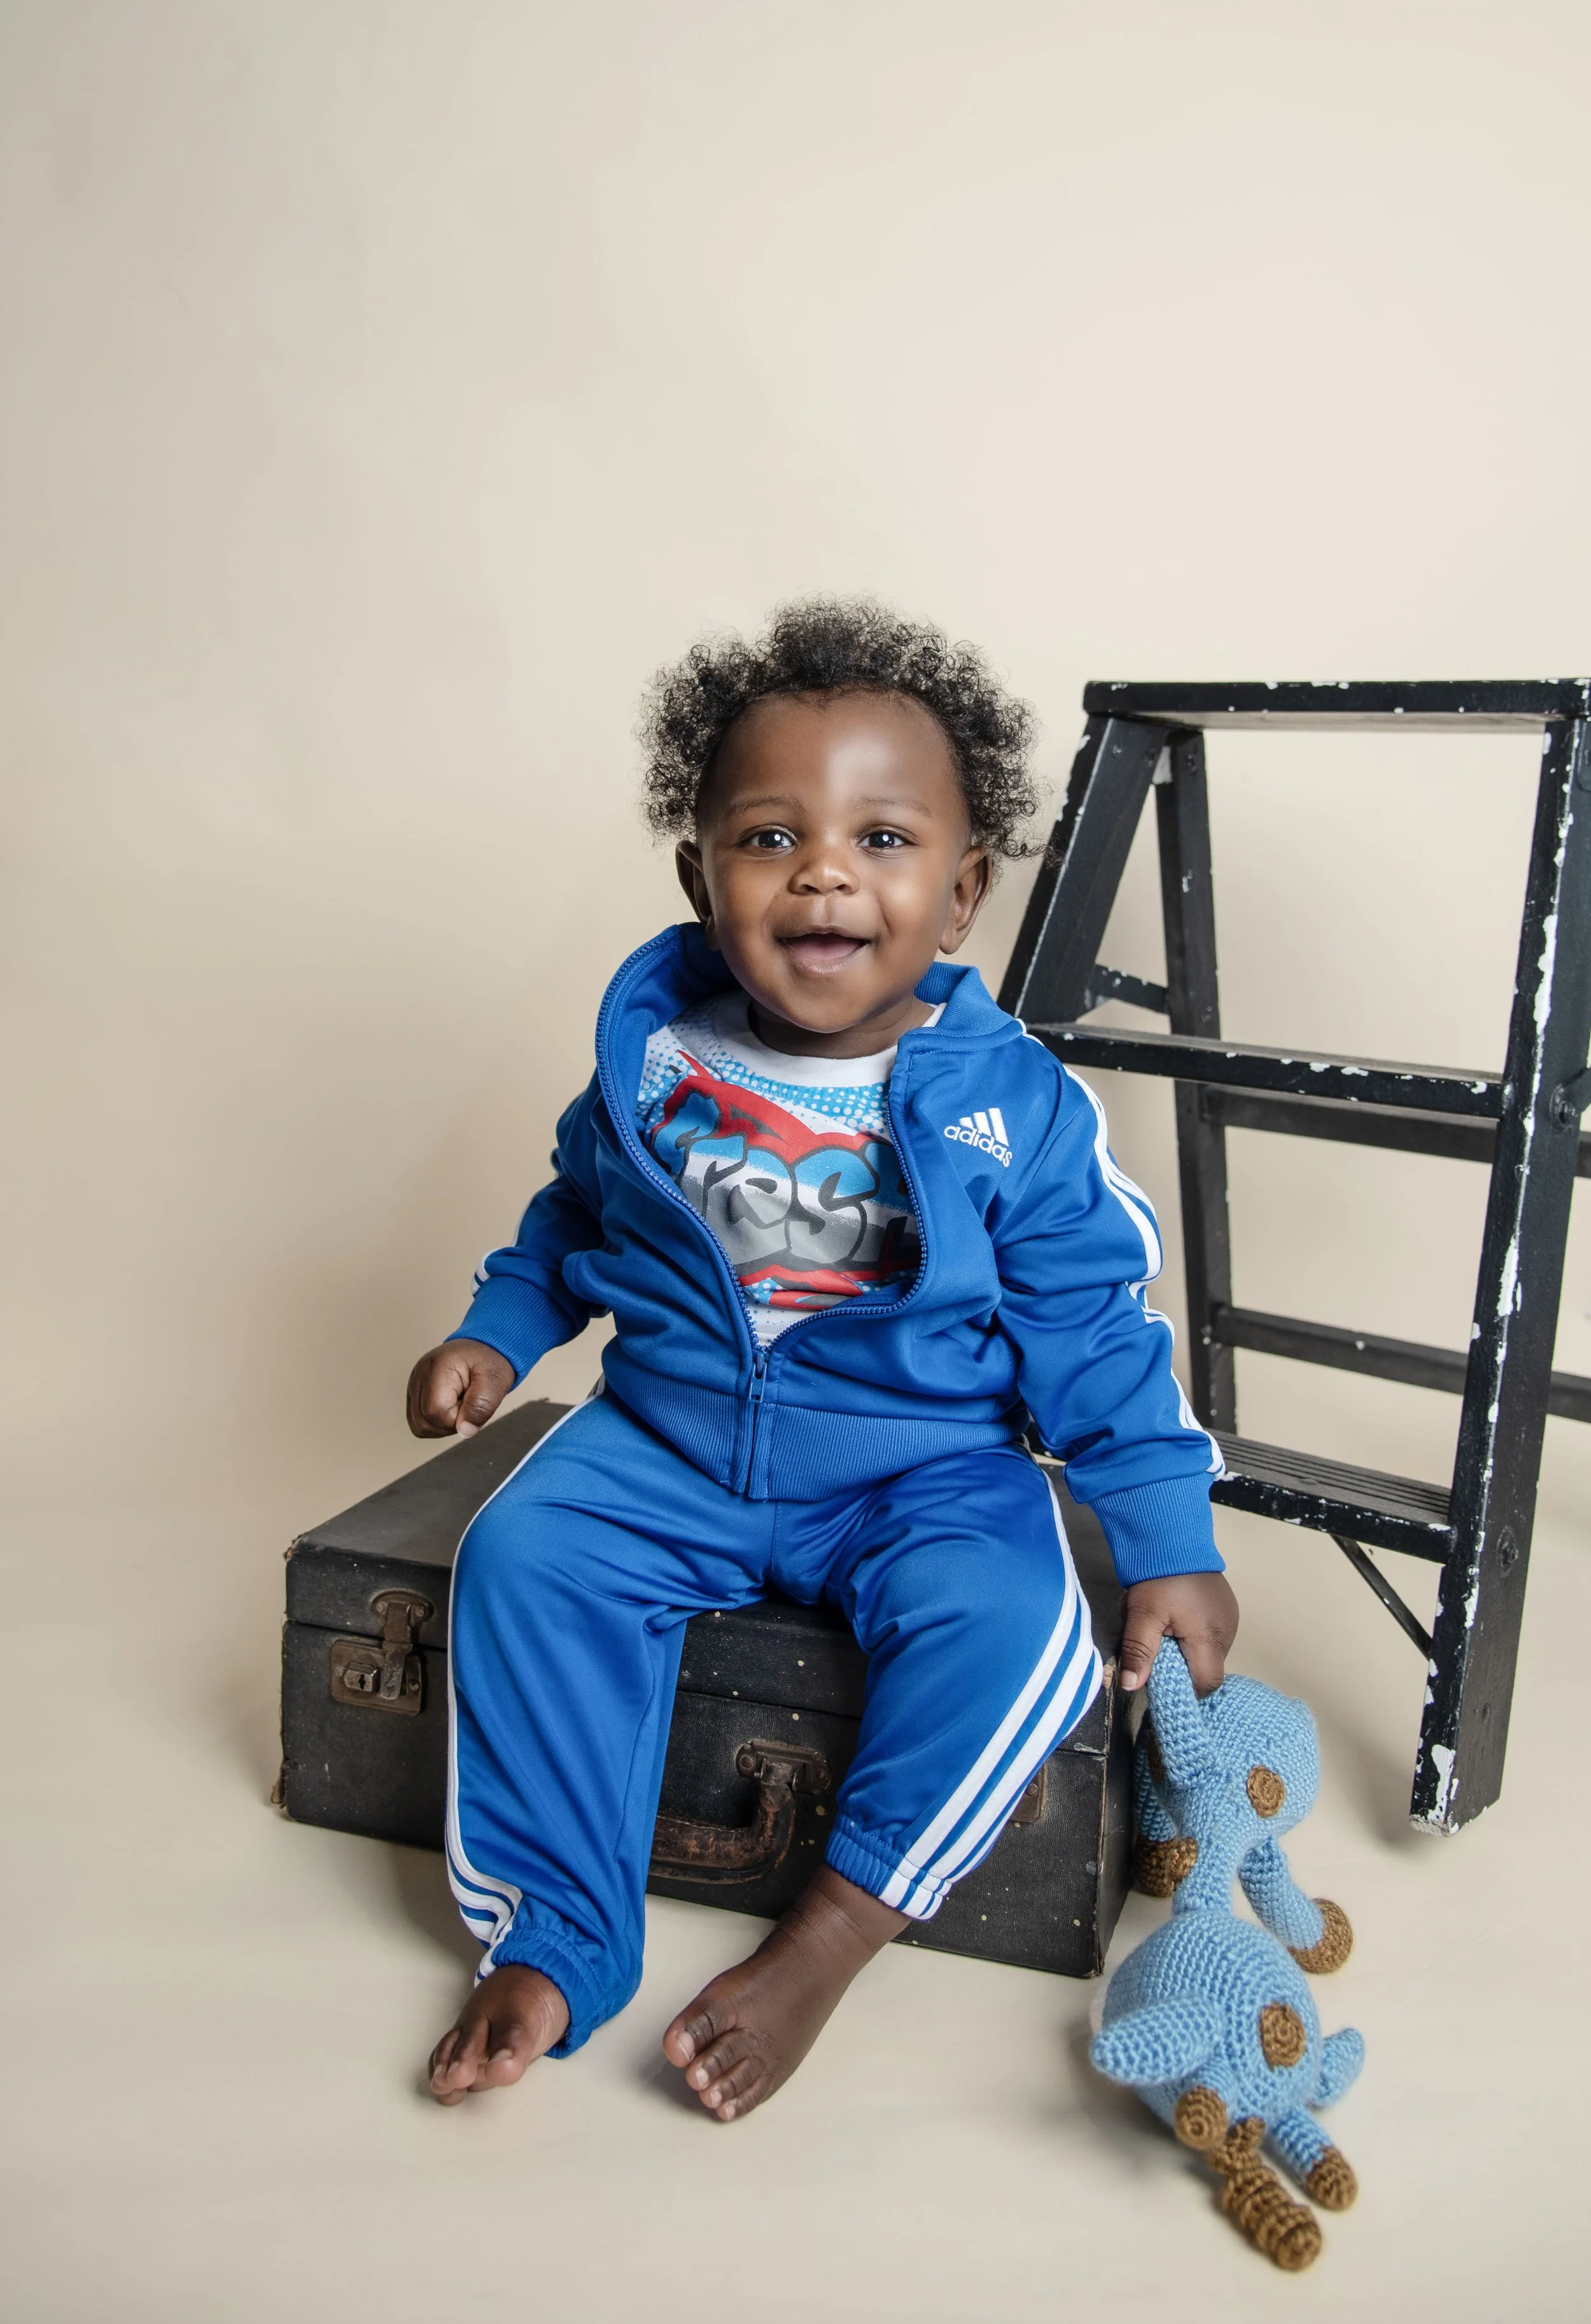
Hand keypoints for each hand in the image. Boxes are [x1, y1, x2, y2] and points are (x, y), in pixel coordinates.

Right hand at [406, 1339, 515, 1438]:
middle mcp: (418, 1376)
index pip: (436, 1412)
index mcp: (437, 1367)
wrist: (483, 1348)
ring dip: (443, 1426)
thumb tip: (464, 1432)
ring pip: (419, 1427)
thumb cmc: (489, 1361)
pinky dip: (437, 1424)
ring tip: (460, 1405)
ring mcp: (414, 1385)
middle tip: (468, 1405)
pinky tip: (451, 1408)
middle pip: (424, 1423)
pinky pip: (419, 1422)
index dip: (457, 1418)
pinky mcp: (415, 1394)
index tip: (472, 1403)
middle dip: (450, 1424)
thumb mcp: (495, 1381)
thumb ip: (481, 1407)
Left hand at [1118, 1570, 1238, 1697]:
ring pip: (1210, 1652)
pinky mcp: (1227, 1608)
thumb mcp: (1142, 1615)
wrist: (1174, 1537)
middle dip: (1183, 1667)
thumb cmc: (1159, 1578)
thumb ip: (1138, 1652)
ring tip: (1168, 1629)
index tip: (1162, 1677)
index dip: (1184, 1687)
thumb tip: (1131, 1687)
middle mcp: (1228, 1632)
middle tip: (1159, 1647)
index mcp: (1210, 1638)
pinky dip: (1196, 1635)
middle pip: (1208, 1668)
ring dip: (1190, 1650)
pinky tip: (1179, 1619)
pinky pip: (1213, 1634)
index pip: (1205, 1683)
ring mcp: (1230, 1619)